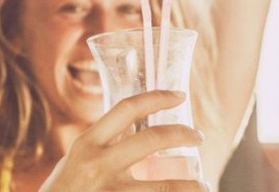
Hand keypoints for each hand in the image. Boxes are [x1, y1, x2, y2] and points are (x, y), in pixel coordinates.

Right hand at [38, 91, 207, 191]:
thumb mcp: (75, 162)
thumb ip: (103, 147)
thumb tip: (138, 132)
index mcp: (87, 145)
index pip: (126, 109)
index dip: (156, 98)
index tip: (179, 96)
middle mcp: (98, 165)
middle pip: (152, 140)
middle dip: (183, 134)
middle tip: (197, 136)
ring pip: (166, 186)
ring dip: (192, 186)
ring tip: (203, 186)